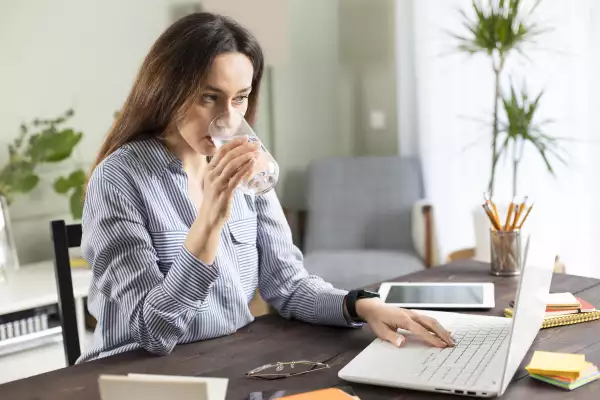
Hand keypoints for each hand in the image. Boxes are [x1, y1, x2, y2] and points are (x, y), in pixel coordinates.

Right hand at [184, 136, 258, 263]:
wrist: (209, 218)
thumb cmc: (215, 200)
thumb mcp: (215, 182)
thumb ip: (224, 173)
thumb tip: (241, 164)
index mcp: (209, 170)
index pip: (221, 151)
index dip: (234, 142)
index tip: (245, 138)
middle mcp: (212, 174)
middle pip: (228, 156)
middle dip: (243, 148)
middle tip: (255, 145)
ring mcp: (218, 183)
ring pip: (232, 165)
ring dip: (246, 157)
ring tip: (256, 153)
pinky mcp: (225, 193)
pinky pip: (236, 178)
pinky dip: (245, 170)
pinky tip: (253, 165)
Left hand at [355, 298, 454, 347]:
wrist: (373, 307)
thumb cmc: (377, 319)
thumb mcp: (380, 330)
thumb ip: (392, 337)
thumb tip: (402, 343)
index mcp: (403, 319)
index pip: (420, 330)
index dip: (432, 338)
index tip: (441, 345)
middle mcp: (410, 315)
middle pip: (430, 323)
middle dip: (442, 333)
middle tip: (452, 344)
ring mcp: (413, 314)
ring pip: (431, 320)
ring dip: (442, 329)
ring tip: (451, 339)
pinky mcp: (413, 315)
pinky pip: (427, 319)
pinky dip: (437, 325)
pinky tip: (443, 330)